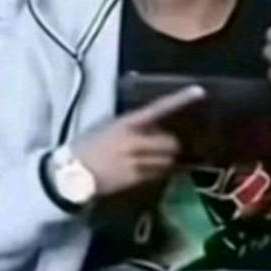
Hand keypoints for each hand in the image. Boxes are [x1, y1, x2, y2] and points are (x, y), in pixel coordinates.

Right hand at [71, 85, 205, 197]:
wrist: (72, 172)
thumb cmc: (89, 146)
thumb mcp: (109, 128)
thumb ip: (133, 126)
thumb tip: (155, 125)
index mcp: (127, 123)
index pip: (158, 108)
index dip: (179, 99)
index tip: (199, 90)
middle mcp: (134, 141)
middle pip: (170, 142)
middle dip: (171, 146)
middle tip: (165, 148)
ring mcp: (135, 161)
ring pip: (166, 161)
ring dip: (166, 161)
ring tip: (155, 161)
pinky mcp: (134, 179)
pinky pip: (158, 175)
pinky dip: (159, 173)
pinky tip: (149, 172)